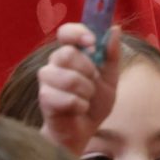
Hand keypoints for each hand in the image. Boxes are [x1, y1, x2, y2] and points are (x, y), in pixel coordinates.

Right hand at [35, 22, 117, 154]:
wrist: (84, 131)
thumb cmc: (94, 101)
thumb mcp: (110, 77)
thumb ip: (111, 54)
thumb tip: (115, 28)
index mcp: (70, 52)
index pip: (66, 32)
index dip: (77, 33)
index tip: (92, 41)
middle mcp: (54, 63)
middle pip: (67, 54)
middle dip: (87, 70)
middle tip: (93, 81)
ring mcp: (47, 81)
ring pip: (68, 78)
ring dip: (86, 91)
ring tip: (87, 98)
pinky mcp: (45, 99)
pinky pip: (67, 99)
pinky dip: (80, 106)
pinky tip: (79, 109)